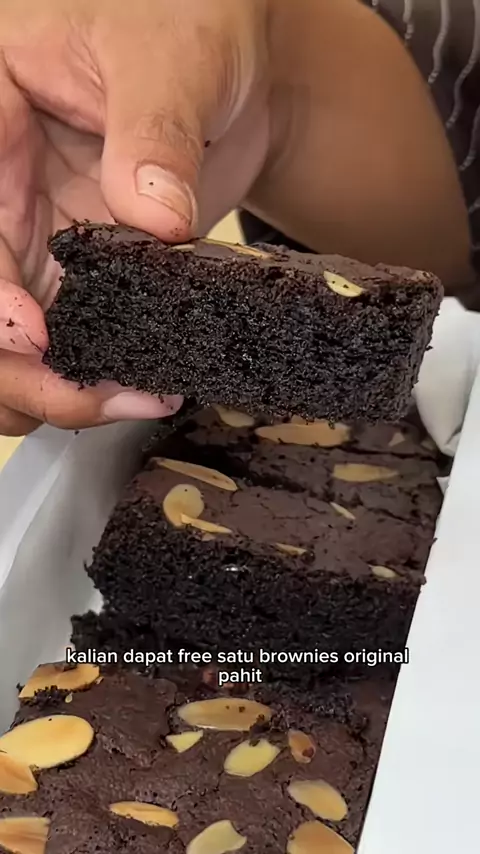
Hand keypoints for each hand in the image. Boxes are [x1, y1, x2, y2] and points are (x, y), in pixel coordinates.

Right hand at [0, 0, 269, 433]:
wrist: (233, 65)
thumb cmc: (183, 19)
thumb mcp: (169, 54)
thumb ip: (154, 132)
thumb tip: (154, 217)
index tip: (39, 335)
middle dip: (25, 371)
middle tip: (102, 397)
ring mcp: (35, 241)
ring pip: (14, 345)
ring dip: (56, 389)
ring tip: (136, 396)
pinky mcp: (81, 275)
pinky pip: (70, 342)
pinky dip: (95, 376)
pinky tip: (144, 384)